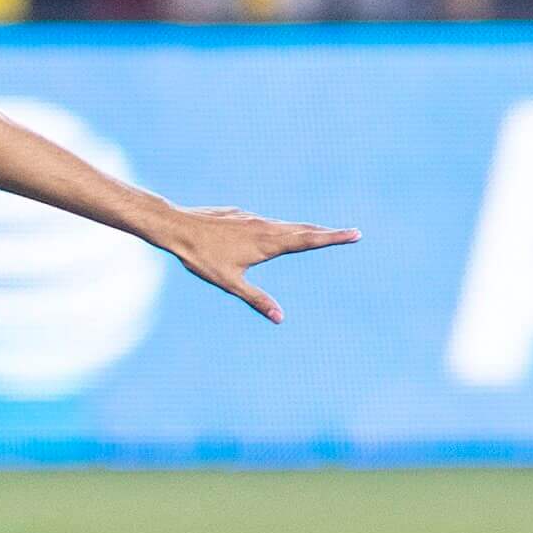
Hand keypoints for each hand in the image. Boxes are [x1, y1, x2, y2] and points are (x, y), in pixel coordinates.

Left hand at [161, 206, 359, 322]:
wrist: (178, 227)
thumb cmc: (202, 257)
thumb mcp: (230, 282)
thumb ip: (256, 299)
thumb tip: (279, 317)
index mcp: (267, 243)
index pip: (308, 240)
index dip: (333, 237)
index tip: (354, 233)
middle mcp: (265, 227)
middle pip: (303, 229)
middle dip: (327, 232)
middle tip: (350, 233)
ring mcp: (252, 219)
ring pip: (286, 224)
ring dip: (306, 229)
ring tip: (323, 232)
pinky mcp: (240, 215)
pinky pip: (268, 222)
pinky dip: (283, 226)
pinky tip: (281, 231)